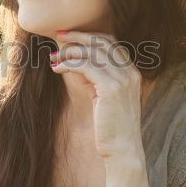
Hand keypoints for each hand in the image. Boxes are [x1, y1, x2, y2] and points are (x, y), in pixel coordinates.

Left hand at [50, 30, 144, 162]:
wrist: (123, 151)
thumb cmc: (111, 127)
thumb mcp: (103, 97)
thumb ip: (94, 78)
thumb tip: (74, 62)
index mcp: (132, 73)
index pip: (111, 42)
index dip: (90, 36)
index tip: (70, 36)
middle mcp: (130, 72)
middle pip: (103, 42)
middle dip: (79, 36)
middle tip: (59, 36)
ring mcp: (123, 79)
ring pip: (93, 52)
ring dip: (70, 51)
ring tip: (54, 57)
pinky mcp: (111, 88)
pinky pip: (86, 66)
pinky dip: (69, 63)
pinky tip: (57, 68)